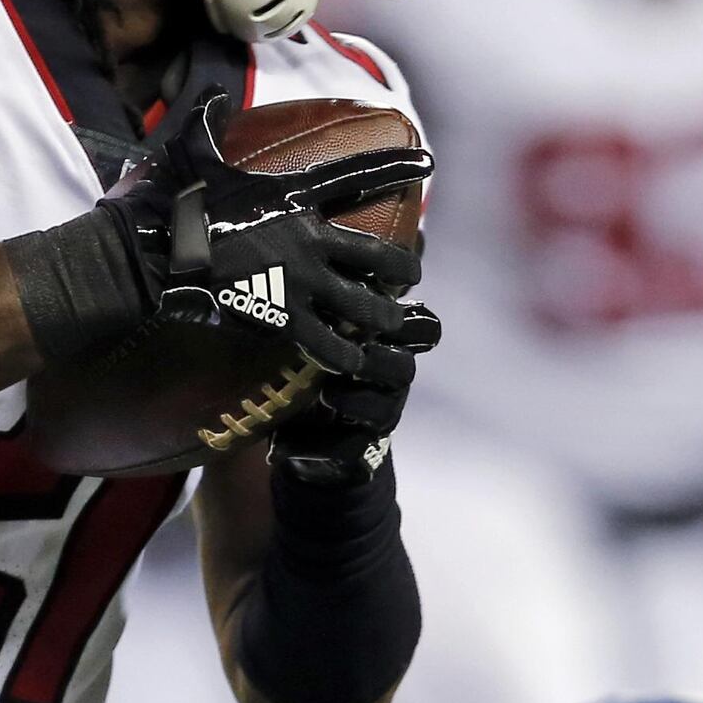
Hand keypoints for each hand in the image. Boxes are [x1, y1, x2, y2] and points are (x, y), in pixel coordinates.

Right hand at [105, 96, 426, 380]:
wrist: (151, 255)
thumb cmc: (170, 201)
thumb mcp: (194, 149)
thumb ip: (212, 120)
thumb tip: (217, 94)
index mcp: (292, 195)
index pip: (357, 175)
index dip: (396, 168)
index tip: (428, 164)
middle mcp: (308, 239)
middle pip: (379, 254)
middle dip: (404, 266)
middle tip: (413, 272)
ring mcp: (301, 282)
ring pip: (366, 305)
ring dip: (386, 315)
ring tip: (396, 323)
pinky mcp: (284, 319)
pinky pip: (331, 344)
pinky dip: (349, 355)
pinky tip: (359, 360)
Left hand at [275, 302, 439, 484]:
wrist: (304, 431)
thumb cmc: (310, 362)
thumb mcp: (317, 328)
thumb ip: (326, 303)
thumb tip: (316, 252)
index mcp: (389, 344)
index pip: (423, 329)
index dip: (415, 320)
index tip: (390, 302)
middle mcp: (390, 380)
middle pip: (406, 369)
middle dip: (380, 361)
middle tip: (353, 353)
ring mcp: (377, 416)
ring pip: (386, 411)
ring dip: (355, 401)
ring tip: (326, 395)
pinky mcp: (357, 450)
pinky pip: (346, 449)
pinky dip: (312, 446)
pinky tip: (279, 447)